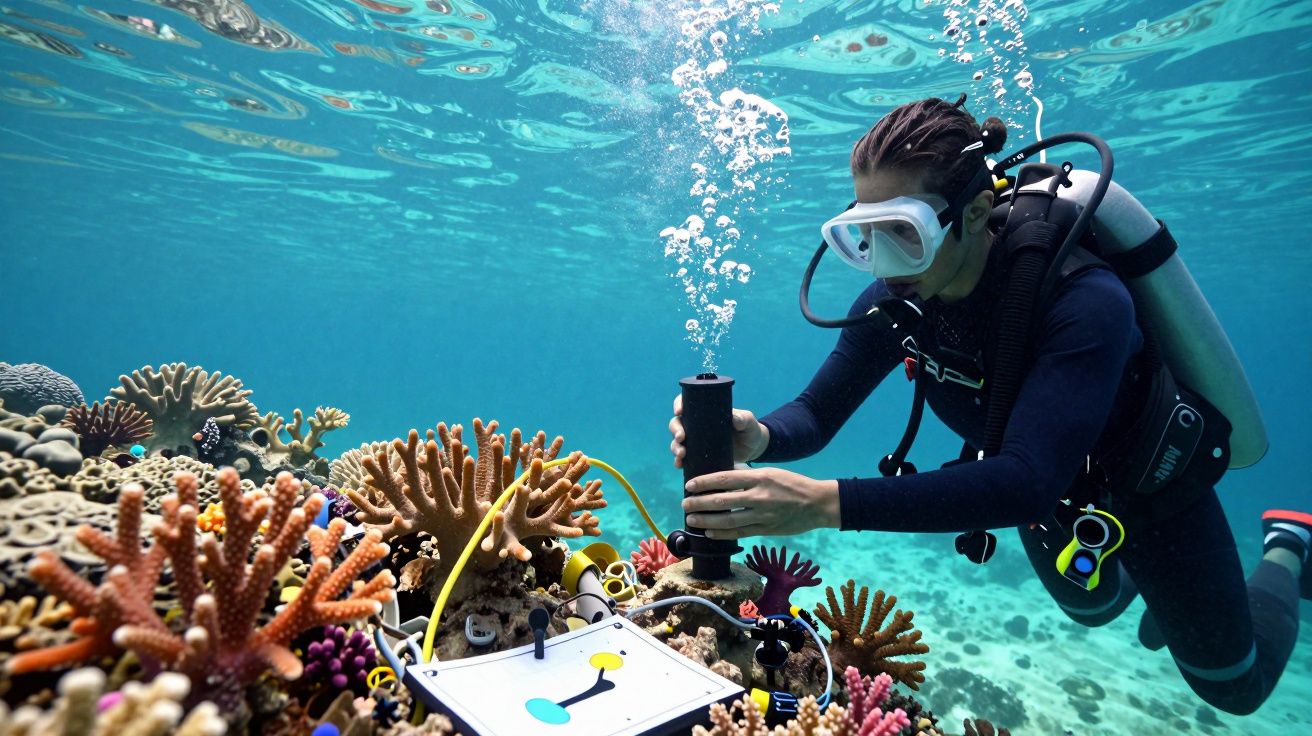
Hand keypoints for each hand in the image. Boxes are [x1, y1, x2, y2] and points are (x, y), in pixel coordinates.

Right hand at [668, 394, 768, 468]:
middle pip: (677, 423)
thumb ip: (743, 418)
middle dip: (675, 430)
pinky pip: (684, 458)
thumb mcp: (748, 421)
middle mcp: (696, 425)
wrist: (752, 449)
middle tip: (681, 438)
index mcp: (705, 411)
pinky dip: (679, 461)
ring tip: (681, 455)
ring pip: (677, 441)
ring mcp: (696, 441)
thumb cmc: (749, 429)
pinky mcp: (698, 456)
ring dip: (675, 447)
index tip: (679, 411)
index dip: (678, 404)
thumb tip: (735, 418)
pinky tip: (679, 465)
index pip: (687, 403)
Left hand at [681, 467, 838, 539]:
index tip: (689, 485)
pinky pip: (740, 533)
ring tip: (692, 520)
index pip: (725, 478)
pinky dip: (723, 534)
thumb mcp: (770, 472)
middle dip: (700, 503)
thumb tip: (722, 476)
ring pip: (728, 519)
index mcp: (760, 477)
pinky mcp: (767, 529)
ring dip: (707, 521)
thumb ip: (747, 475)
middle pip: (722, 500)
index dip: (704, 482)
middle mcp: (760, 496)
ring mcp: (763, 514)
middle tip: (685, 504)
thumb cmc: (792, 484)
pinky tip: (710, 533)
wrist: (817, 503)